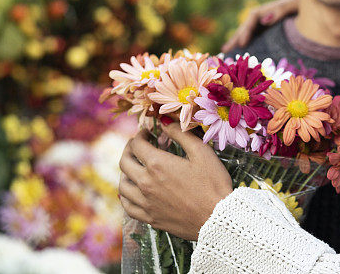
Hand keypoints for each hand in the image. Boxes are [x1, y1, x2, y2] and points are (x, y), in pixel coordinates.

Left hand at [118, 122, 232, 240]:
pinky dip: (126, 196)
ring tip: (135, 167)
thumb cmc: (213, 183)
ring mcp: (145, 202)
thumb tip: (165, 121)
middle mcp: (146, 183)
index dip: (140, 135)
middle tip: (138, 145)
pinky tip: (133, 191)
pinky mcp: (150, 218)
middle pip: (125, 162)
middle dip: (130, 149)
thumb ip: (181, 134)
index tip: (148, 132)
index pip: (137, 145)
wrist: (217, 218)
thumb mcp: (202, 152)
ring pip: (122, 184)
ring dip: (125, 171)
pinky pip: (128, 206)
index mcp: (157, 164)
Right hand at [221, 0, 299, 52]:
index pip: (250, 22)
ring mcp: (262, 23)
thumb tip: (264, 20)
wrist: (305, 3)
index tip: (241, 44)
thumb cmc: (298, 3)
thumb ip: (279, 11)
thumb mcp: (290, 5)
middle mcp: (260, 16)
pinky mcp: (266, 29)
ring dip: (237, 42)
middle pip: (244, 28)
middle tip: (224, 51)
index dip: (245, 33)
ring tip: (226, 52)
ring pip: (247, 33)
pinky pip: (255, 37)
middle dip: (235, 39)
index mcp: (264, 10)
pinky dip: (247, 44)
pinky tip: (244, 52)